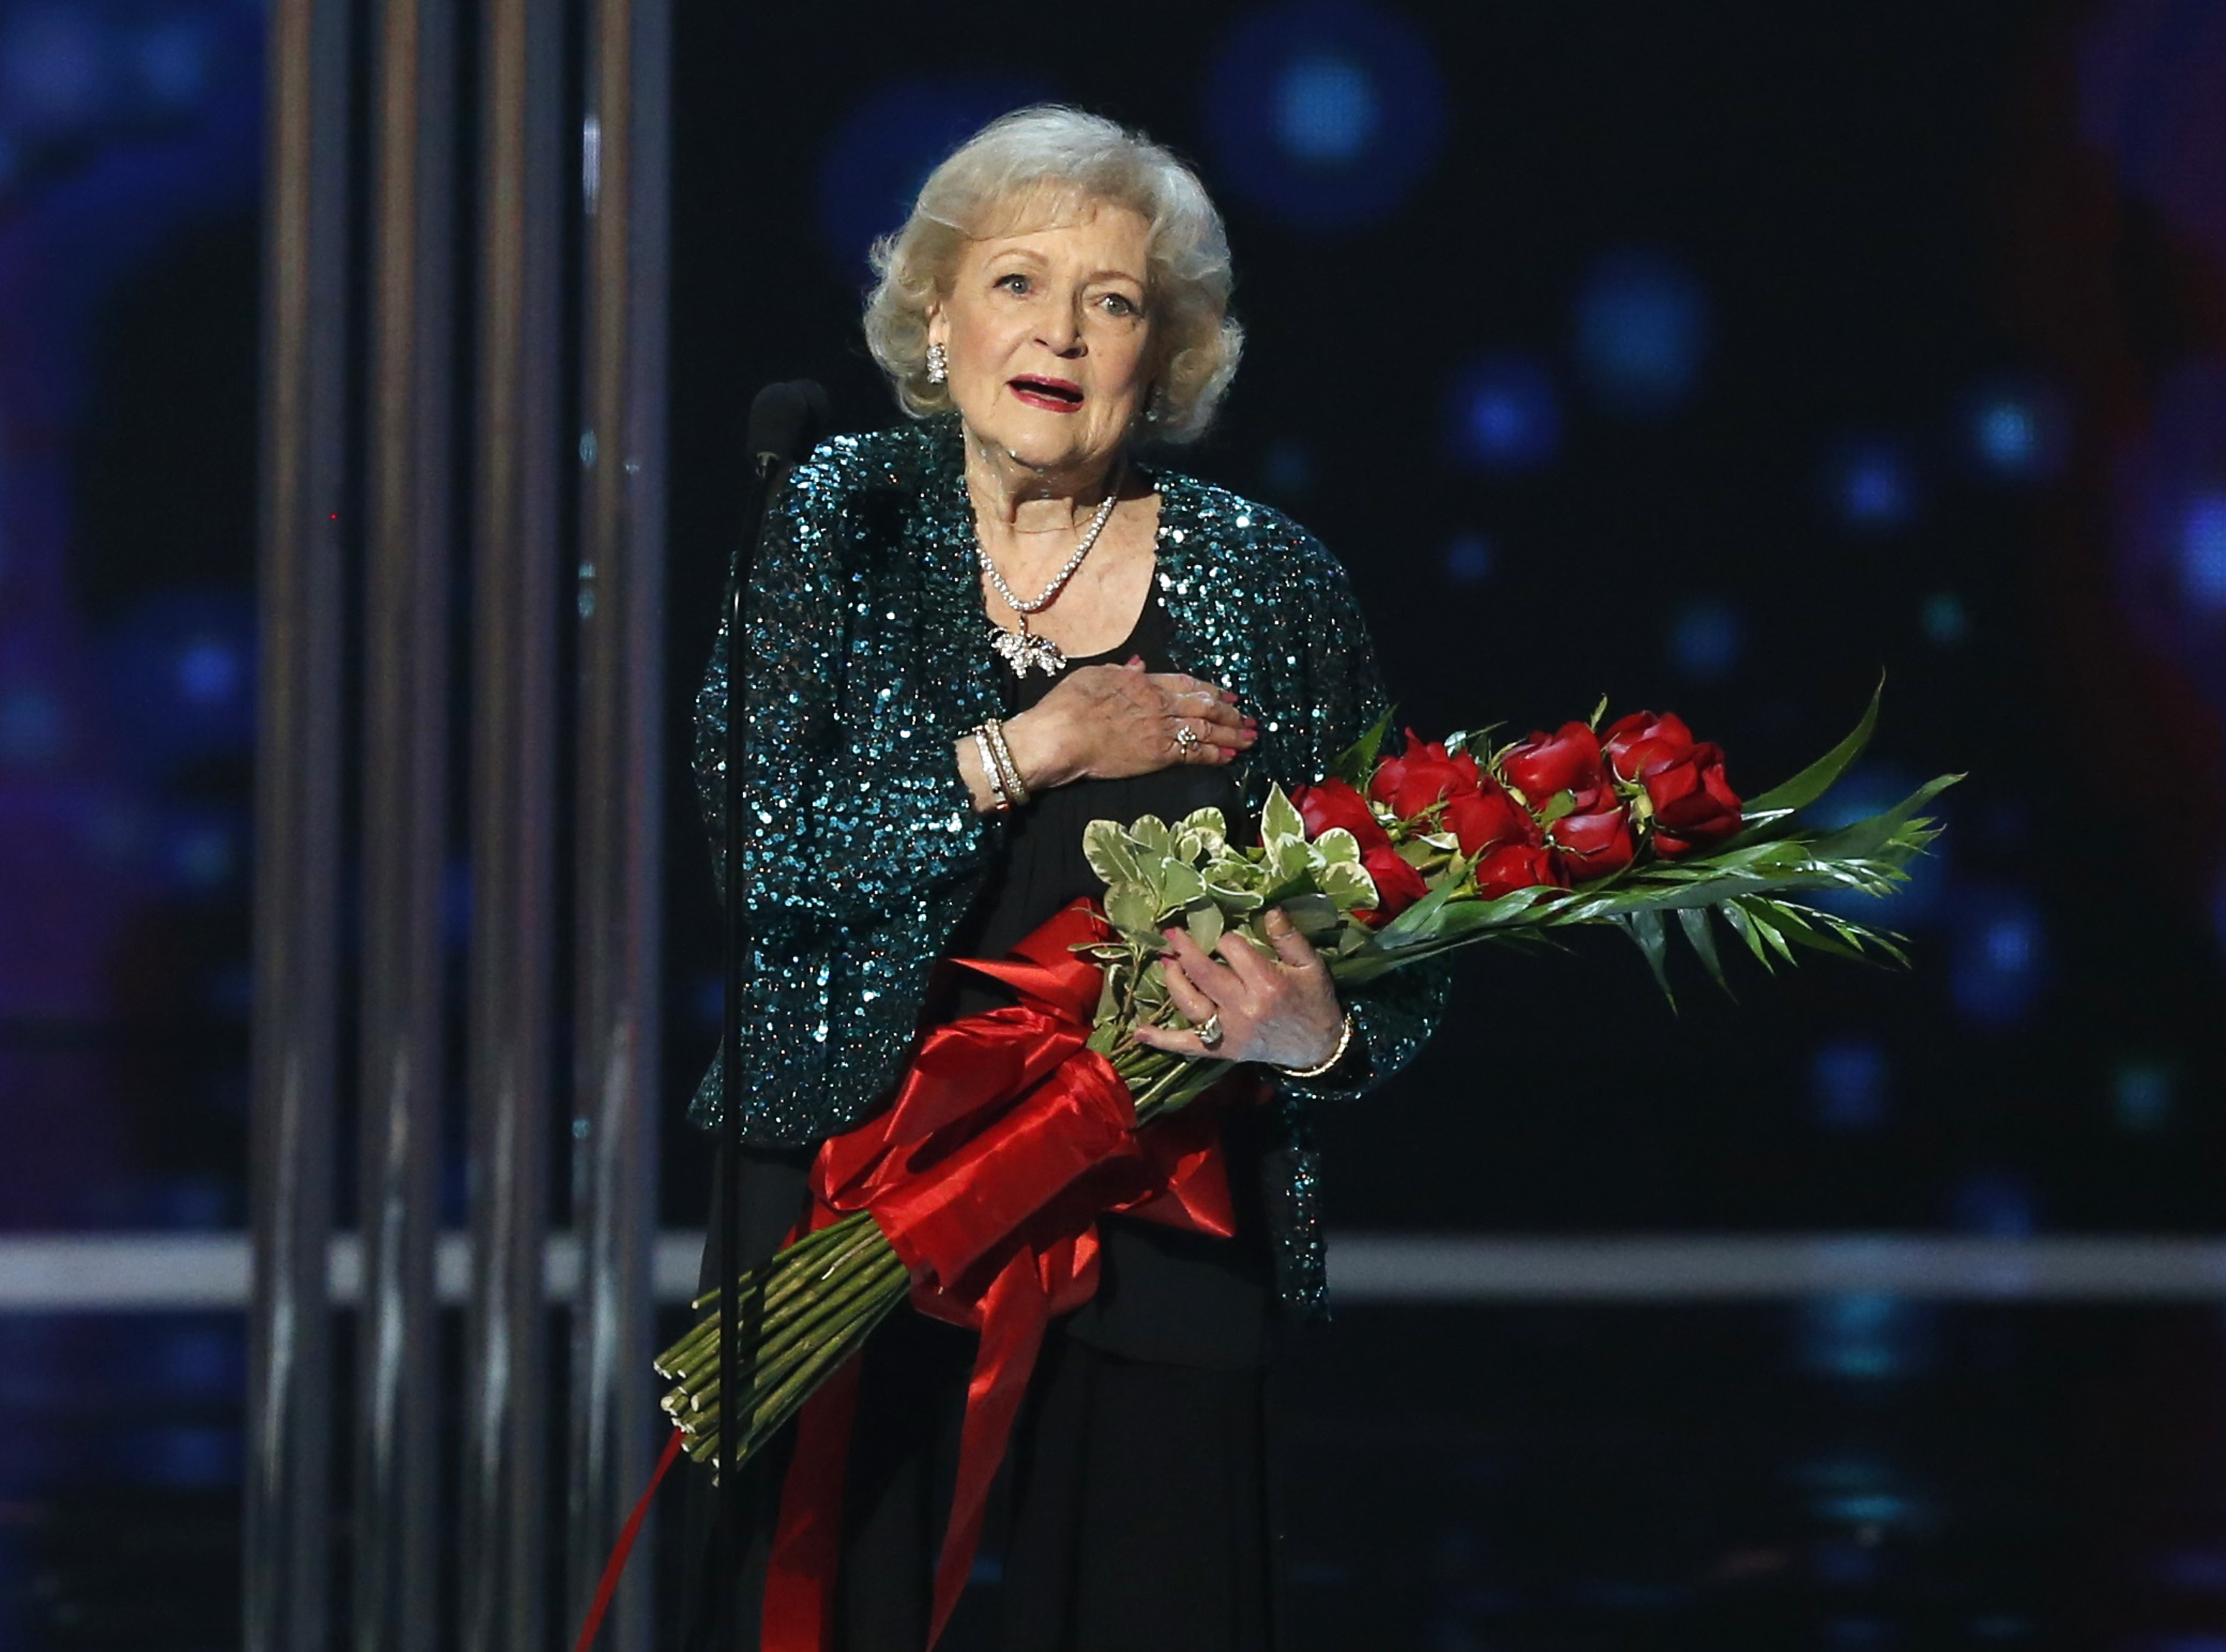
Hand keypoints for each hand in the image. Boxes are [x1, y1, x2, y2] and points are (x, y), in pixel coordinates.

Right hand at [1002, 658, 1255, 789]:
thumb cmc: (1066, 706)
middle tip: (1249, 718)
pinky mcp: (1157, 755)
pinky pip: (1194, 753)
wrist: (1059, 737)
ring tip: (1252, 737)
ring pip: (1206, 729)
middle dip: (1230, 712)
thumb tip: (1140, 663)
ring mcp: (1160, 729)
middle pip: (1203, 705)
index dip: (1210, 689)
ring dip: (1232, 733)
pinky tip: (1231, 756)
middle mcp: (1158, 703)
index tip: (1228, 694)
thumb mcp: (1092, 676)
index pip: (1186, 683)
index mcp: (1142, 681)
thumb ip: (1120, 671)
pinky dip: (1215, 754)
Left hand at [1132, 907, 1344, 1068]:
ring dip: (1172, 981)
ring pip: (1190, 1004)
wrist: (1317, 1047)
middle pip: (1203, 972)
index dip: (1225, 937)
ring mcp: (1229, 1032)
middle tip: (1171, 932)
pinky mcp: (1222, 1050)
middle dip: (1184, 948)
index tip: (1225, 936)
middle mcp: (1244, 1008)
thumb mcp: (1311, 965)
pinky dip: (1162, 1041)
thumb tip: (1268, 909)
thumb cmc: (1313, 1000)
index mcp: (1267, 983)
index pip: (1232, 949)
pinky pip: (1188, 1046)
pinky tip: (1139, 1032)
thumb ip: (1288, 938)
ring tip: (1165, 961)